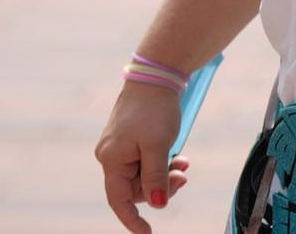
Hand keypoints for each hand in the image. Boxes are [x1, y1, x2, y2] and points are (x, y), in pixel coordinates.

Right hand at [95, 81, 192, 233]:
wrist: (156, 76)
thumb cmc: (154, 109)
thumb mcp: (158, 145)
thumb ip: (156, 176)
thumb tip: (157, 204)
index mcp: (111, 160)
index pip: (119, 200)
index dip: (132, 220)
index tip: (147, 233)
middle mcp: (111, 156)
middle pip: (135, 188)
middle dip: (160, 187)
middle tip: (183, 177)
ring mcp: (120, 148)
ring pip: (143, 175)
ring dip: (165, 174)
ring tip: (184, 164)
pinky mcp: (132, 140)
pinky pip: (146, 161)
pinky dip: (163, 162)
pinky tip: (179, 157)